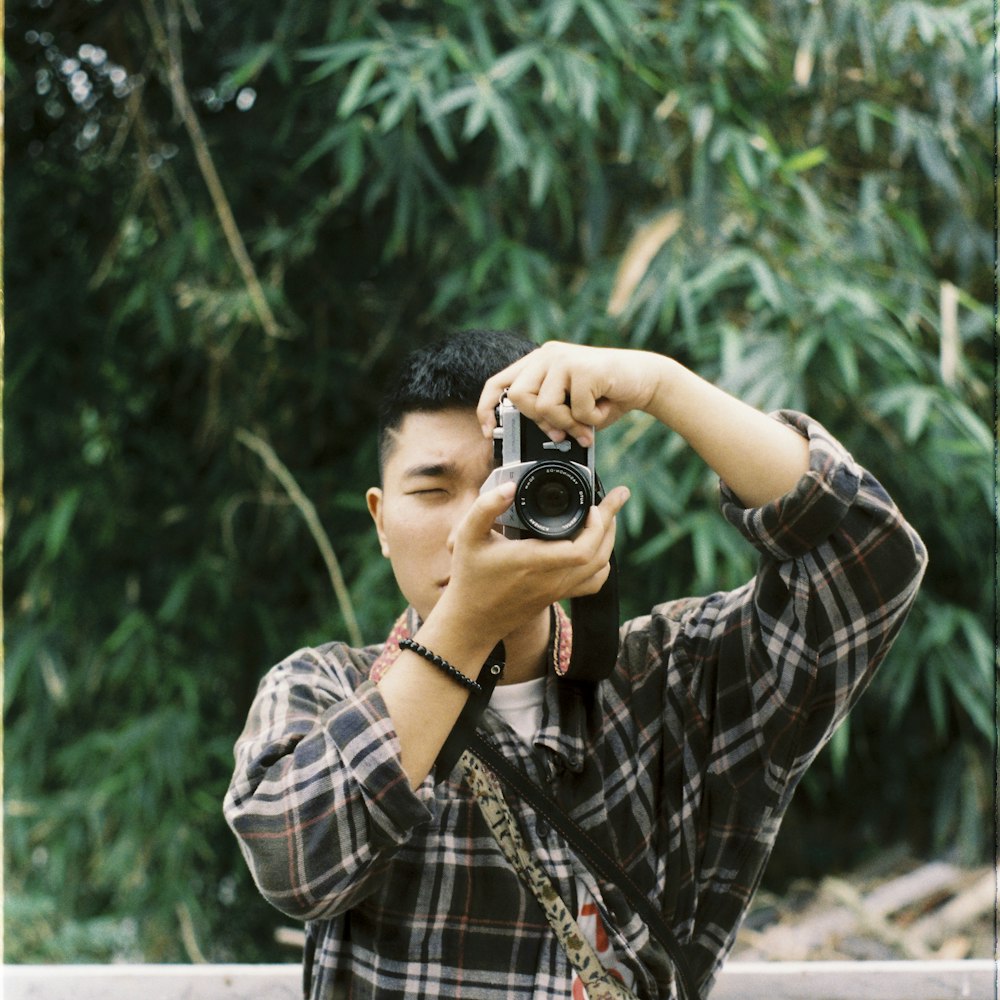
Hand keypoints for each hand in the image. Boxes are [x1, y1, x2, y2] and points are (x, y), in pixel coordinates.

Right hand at [432, 478, 629, 643]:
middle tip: (616, 496)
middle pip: (599, 554)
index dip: (596, 525)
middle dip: (611, 522)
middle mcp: (551, 578)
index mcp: (533, 561)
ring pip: (601, 568)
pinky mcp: (558, 596)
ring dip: (609, 540)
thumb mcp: (467, 536)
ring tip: (609, 516)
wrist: (473, 620)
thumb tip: (510, 486)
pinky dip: (602, 563)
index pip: (582, 549)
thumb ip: (486, 507)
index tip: (591, 504)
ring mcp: (558, 590)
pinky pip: (593, 583)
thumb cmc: (470, 576)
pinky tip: (596, 547)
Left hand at [477, 342, 665, 445]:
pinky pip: (576, 409)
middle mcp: (547, 354)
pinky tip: (604, 408)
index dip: (487, 408)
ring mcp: (564, 358)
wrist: (647, 379)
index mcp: (539, 362)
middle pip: (519, 397)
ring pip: (544, 406)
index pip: (498, 382)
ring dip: (569, 422)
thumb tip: (531, 437)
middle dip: (541, 421)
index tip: (490, 432)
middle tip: (566, 430)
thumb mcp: (571, 408)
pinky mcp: (583, 367)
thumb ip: (548, 416)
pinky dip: (592, 420)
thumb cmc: (607, 396)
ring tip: (589, 419)